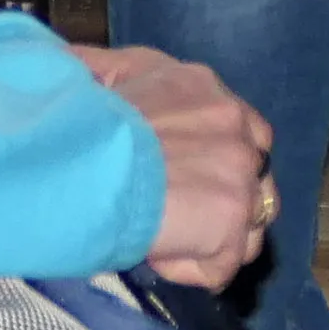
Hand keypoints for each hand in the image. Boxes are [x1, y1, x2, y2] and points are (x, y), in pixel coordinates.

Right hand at [80, 43, 276, 289]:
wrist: (82, 158)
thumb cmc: (83, 117)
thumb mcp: (97, 71)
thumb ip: (107, 68)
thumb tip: (74, 63)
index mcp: (206, 89)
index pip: (241, 128)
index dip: (214, 160)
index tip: (178, 177)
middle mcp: (236, 126)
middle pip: (254, 178)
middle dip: (220, 201)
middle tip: (173, 212)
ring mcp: (241, 176)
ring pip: (247, 227)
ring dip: (207, 239)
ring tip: (162, 238)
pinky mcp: (231, 221)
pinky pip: (221, 264)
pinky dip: (185, 267)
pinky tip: (153, 254)